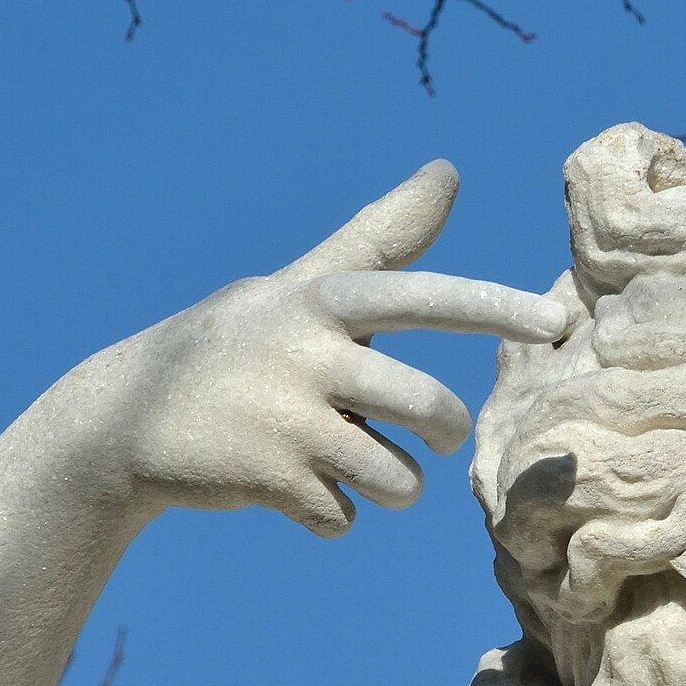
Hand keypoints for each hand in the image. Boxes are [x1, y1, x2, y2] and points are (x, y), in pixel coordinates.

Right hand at [69, 160, 565, 535]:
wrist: (127, 416)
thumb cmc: (244, 343)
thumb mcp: (302, 284)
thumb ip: (382, 237)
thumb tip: (447, 167)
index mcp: (324, 301)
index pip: (423, 297)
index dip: (493, 306)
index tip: (558, 321)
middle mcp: (308, 354)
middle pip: (428, 409)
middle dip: (442, 432)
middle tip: (434, 434)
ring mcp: (284, 420)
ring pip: (397, 479)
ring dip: (391, 486)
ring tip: (353, 463)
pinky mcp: (267, 479)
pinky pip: (345, 517)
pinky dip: (331, 513)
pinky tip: (290, 485)